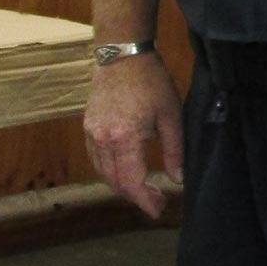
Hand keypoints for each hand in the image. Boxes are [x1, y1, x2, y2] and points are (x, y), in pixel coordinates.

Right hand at [83, 52, 183, 220]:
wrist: (122, 56)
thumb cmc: (151, 82)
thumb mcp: (171, 115)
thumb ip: (175, 150)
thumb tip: (178, 179)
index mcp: (124, 139)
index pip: (131, 183)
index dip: (145, 201)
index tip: (159, 210)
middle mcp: (102, 140)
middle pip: (115, 182)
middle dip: (136, 196)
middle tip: (157, 200)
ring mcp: (91, 134)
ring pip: (103, 173)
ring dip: (122, 185)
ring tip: (144, 187)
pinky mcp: (87, 127)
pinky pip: (96, 159)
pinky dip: (110, 170)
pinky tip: (126, 169)